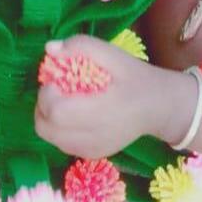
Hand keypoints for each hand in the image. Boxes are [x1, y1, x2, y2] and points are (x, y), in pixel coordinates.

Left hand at [34, 35, 184, 159]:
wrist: (159, 106)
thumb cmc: (136, 77)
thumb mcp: (114, 54)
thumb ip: (82, 46)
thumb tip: (49, 49)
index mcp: (101, 111)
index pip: (56, 111)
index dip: (47, 93)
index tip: (57, 79)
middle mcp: (94, 137)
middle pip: (45, 128)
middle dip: (43, 105)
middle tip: (56, 89)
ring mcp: (92, 150)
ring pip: (50, 137)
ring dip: (48, 117)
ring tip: (65, 99)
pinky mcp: (92, 155)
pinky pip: (62, 144)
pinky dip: (59, 128)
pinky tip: (74, 113)